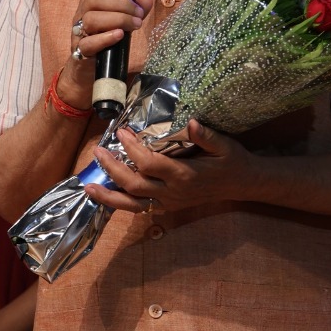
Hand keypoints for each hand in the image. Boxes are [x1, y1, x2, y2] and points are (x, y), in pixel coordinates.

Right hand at [57, 0, 151, 106]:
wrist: (90, 69)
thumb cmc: (108, 39)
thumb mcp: (123, 21)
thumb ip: (135, 9)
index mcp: (90, 1)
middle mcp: (81, 13)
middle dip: (121, 4)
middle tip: (138, 14)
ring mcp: (79, 32)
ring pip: (91, 18)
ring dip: (117, 19)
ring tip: (135, 25)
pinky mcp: (80, 51)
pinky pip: (88, 42)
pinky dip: (105, 38)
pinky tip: (120, 36)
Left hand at [84, 120, 251, 213]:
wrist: (242, 185)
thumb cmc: (232, 161)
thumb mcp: (224, 145)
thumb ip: (206, 136)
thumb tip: (191, 122)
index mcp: (184, 175)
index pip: (150, 164)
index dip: (132, 149)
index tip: (121, 132)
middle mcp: (173, 192)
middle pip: (134, 185)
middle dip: (112, 169)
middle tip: (97, 151)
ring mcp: (169, 203)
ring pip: (133, 204)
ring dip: (109, 196)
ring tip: (88, 187)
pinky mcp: (168, 207)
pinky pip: (140, 209)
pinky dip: (122, 204)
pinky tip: (107, 195)